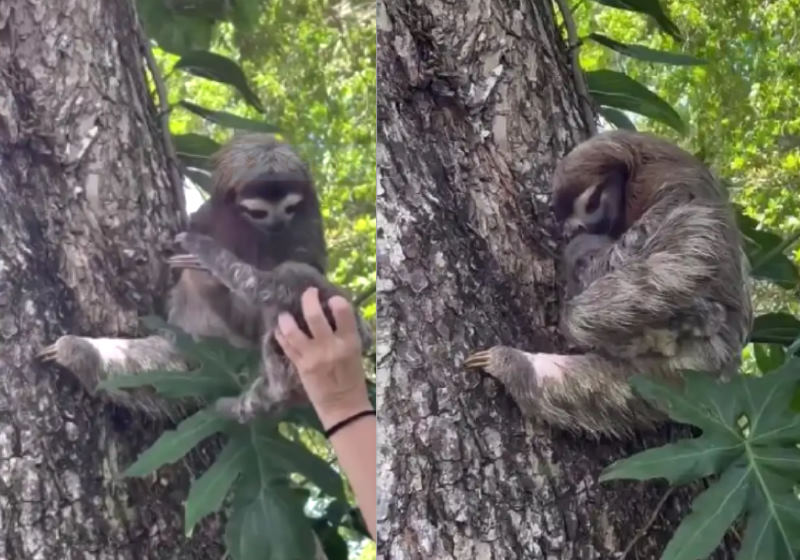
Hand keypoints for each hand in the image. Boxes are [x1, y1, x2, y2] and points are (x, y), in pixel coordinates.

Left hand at [275, 287, 370, 428]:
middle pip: (314, 316)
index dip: (336, 301)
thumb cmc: (353, 378)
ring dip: (287, 319)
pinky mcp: (300, 366)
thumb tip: (330, 312)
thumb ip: (345, 334)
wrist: (343, 407)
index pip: (343, 312)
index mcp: (349, 342)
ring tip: (285, 315)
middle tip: (309, 293)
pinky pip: (286, 347)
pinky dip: (281, 335)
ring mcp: (312, 357)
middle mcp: (329, 347)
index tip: (331, 298)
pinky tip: (279, 330)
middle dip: (309, 299)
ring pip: (293, 331)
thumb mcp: (355, 352)